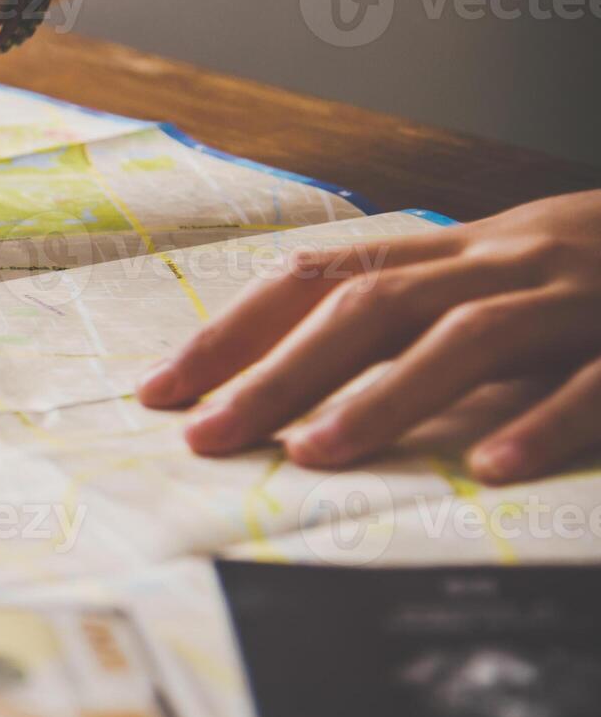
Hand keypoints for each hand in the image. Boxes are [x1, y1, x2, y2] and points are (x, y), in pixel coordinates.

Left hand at [140, 189, 600, 483]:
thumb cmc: (593, 271)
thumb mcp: (493, 280)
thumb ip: (408, 316)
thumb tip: (283, 375)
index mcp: (453, 253)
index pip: (317, 281)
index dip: (232, 332)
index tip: (160, 391)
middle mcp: (499, 261)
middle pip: (367, 309)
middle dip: (276, 372)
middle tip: (206, 437)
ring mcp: (572, 296)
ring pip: (465, 336)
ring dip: (384, 396)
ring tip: (315, 453)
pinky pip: (593, 378)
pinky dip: (541, 416)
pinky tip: (490, 464)